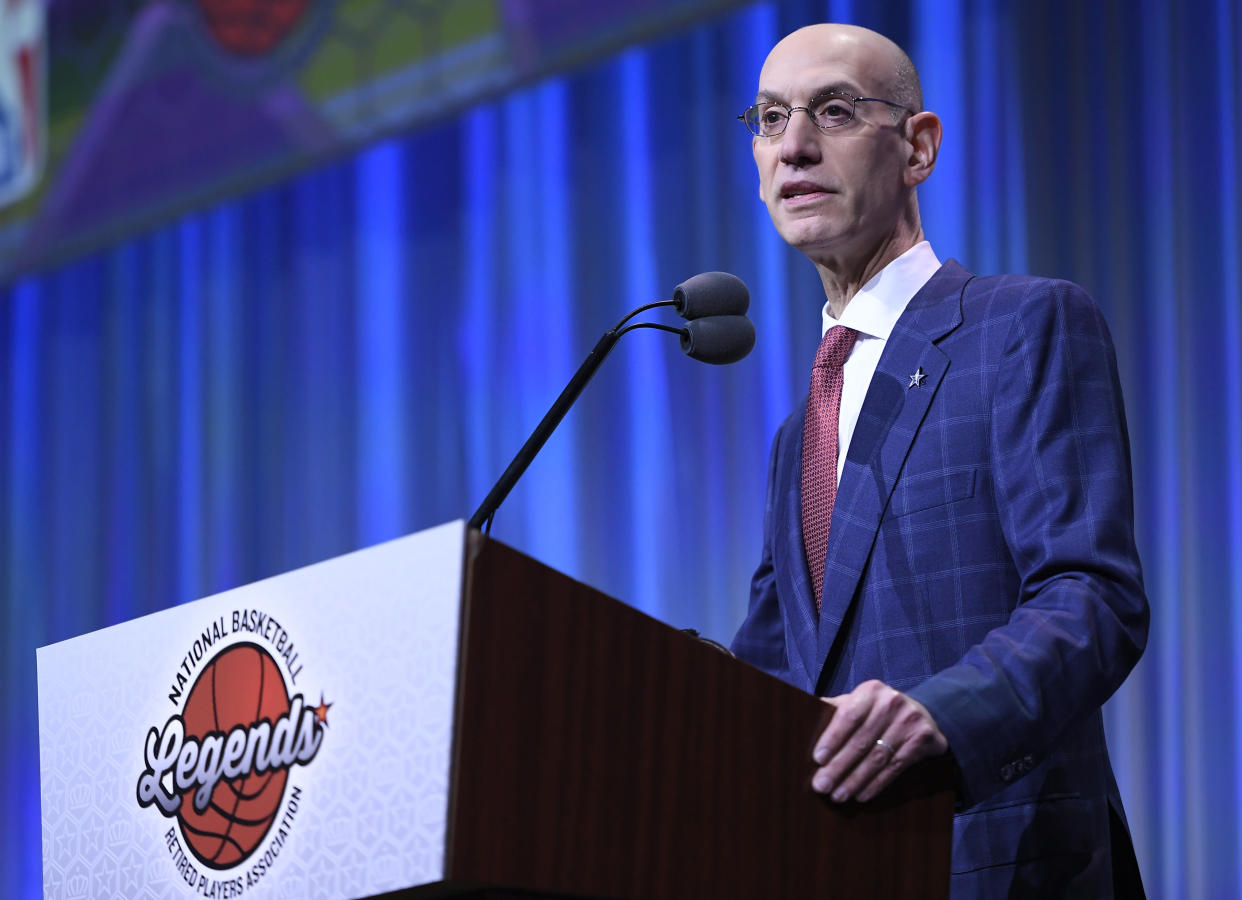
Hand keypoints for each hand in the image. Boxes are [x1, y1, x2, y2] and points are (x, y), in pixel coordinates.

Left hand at [810, 679, 947, 802]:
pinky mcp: (923, 739)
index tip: (817, 759)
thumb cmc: (876, 711)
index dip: (833, 738)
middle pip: (861, 741)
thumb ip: (834, 709)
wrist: (922, 714)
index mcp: (870, 690)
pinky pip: (895, 767)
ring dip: (855, 780)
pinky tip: (861, 795)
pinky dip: (876, 784)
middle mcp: (892, 702)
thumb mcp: (857, 703)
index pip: (848, 716)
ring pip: (877, 757)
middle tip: (821, 785)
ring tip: (837, 795)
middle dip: (839, 766)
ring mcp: (910, 720)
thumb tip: (800, 712)